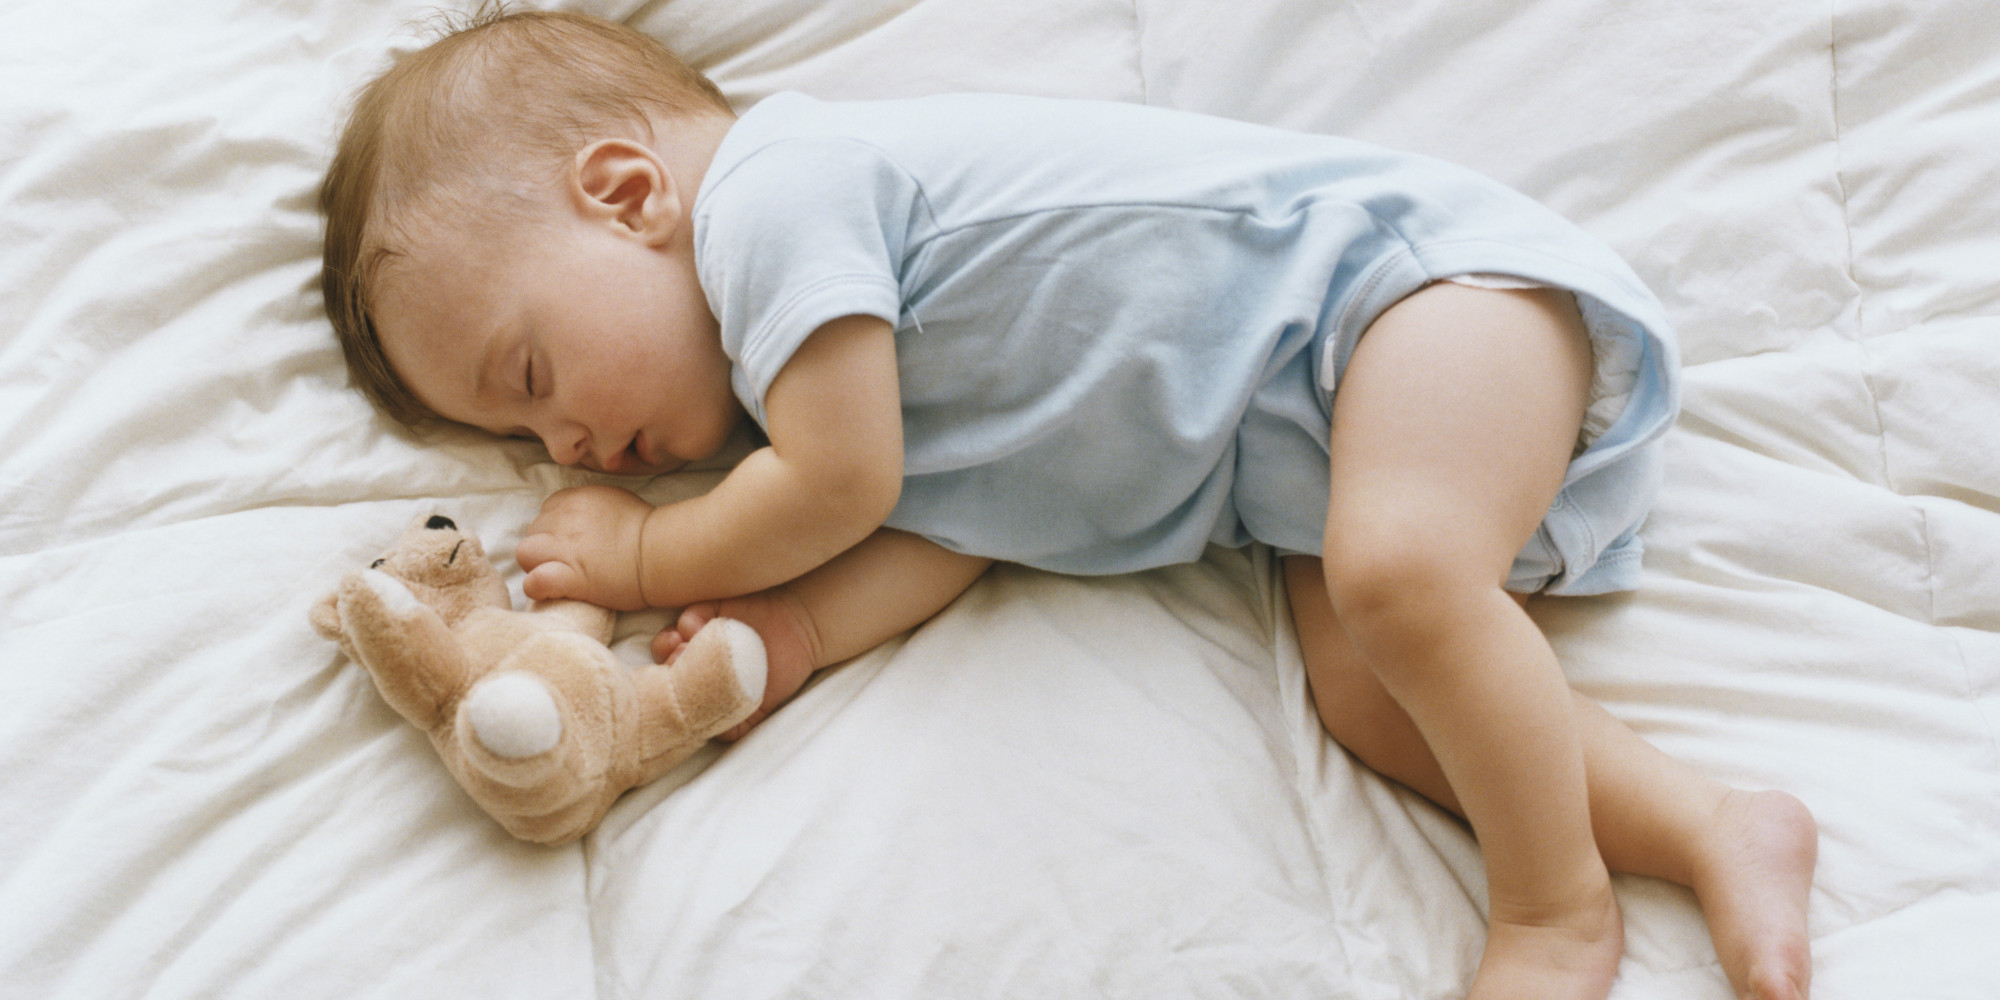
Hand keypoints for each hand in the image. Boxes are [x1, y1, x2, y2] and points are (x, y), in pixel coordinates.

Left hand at [517, 485, 654, 609]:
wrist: (665, 552)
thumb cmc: (650, 531)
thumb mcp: (617, 501)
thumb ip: (591, 506)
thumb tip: (583, 516)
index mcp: (576, 499)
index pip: (546, 511)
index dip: (555, 529)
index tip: (572, 543)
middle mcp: (565, 519)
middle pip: (534, 531)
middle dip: (546, 547)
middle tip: (568, 562)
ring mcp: (565, 548)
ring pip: (526, 553)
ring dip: (536, 565)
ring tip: (557, 576)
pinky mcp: (570, 576)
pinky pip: (534, 581)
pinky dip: (538, 588)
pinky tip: (552, 591)